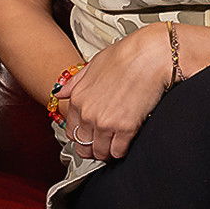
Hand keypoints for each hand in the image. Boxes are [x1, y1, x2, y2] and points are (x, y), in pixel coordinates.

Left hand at [60, 23, 171, 160]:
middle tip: (103, 144)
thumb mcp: (92, 64)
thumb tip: (61, 92)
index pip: (72, 131)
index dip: (82, 137)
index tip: (89, 137)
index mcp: (78, 98)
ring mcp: (105, 122)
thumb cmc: (125, 56)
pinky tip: (127, 142)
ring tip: (115, 144)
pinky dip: (122, 150)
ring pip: (101, 152)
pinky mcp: (125, 129)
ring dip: (108, 152)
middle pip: (84, 146)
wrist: (148, 55)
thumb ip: (75, 82)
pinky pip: (119, 152)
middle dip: (93, 148)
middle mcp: (87, 113)